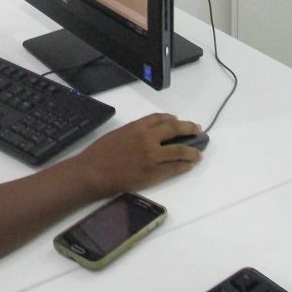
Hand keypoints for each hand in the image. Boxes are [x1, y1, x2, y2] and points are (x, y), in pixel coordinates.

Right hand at [75, 113, 202, 195]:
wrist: (93, 172)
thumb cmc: (99, 154)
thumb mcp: (117, 134)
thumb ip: (134, 132)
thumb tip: (148, 134)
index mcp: (136, 127)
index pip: (160, 118)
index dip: (172, 119)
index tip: (178, 120)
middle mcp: (147, 139)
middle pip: (174, 130)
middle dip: (189, 129)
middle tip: (197, 130)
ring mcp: (152, 156)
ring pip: (179, 151)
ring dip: (192, 151)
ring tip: (198, 153)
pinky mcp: (153, 173)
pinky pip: (174, 168)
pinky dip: (184, 166)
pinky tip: (188, 166)